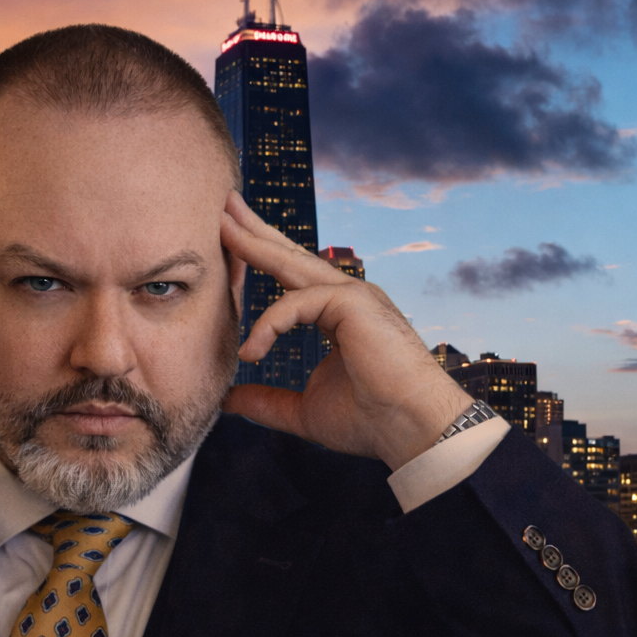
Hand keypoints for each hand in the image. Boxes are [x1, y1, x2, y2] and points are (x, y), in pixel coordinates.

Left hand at [218, 191, 472, 470]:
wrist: (414, 431)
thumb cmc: (370, 421)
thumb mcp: (303, 410)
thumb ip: (266, 402)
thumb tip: (227, 400)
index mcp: (339, 314)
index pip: (292, 278)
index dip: (261, 256)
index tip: (231, 241)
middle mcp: (348, 297)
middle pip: (291, 255)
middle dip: (255, 230)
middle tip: (224, 205)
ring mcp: (354, 295)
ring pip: (293, 264)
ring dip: (254, 244)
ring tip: (222, 226)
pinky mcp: (354, 303)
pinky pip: (296, 303)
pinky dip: (269, 325)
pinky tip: (252, 352)